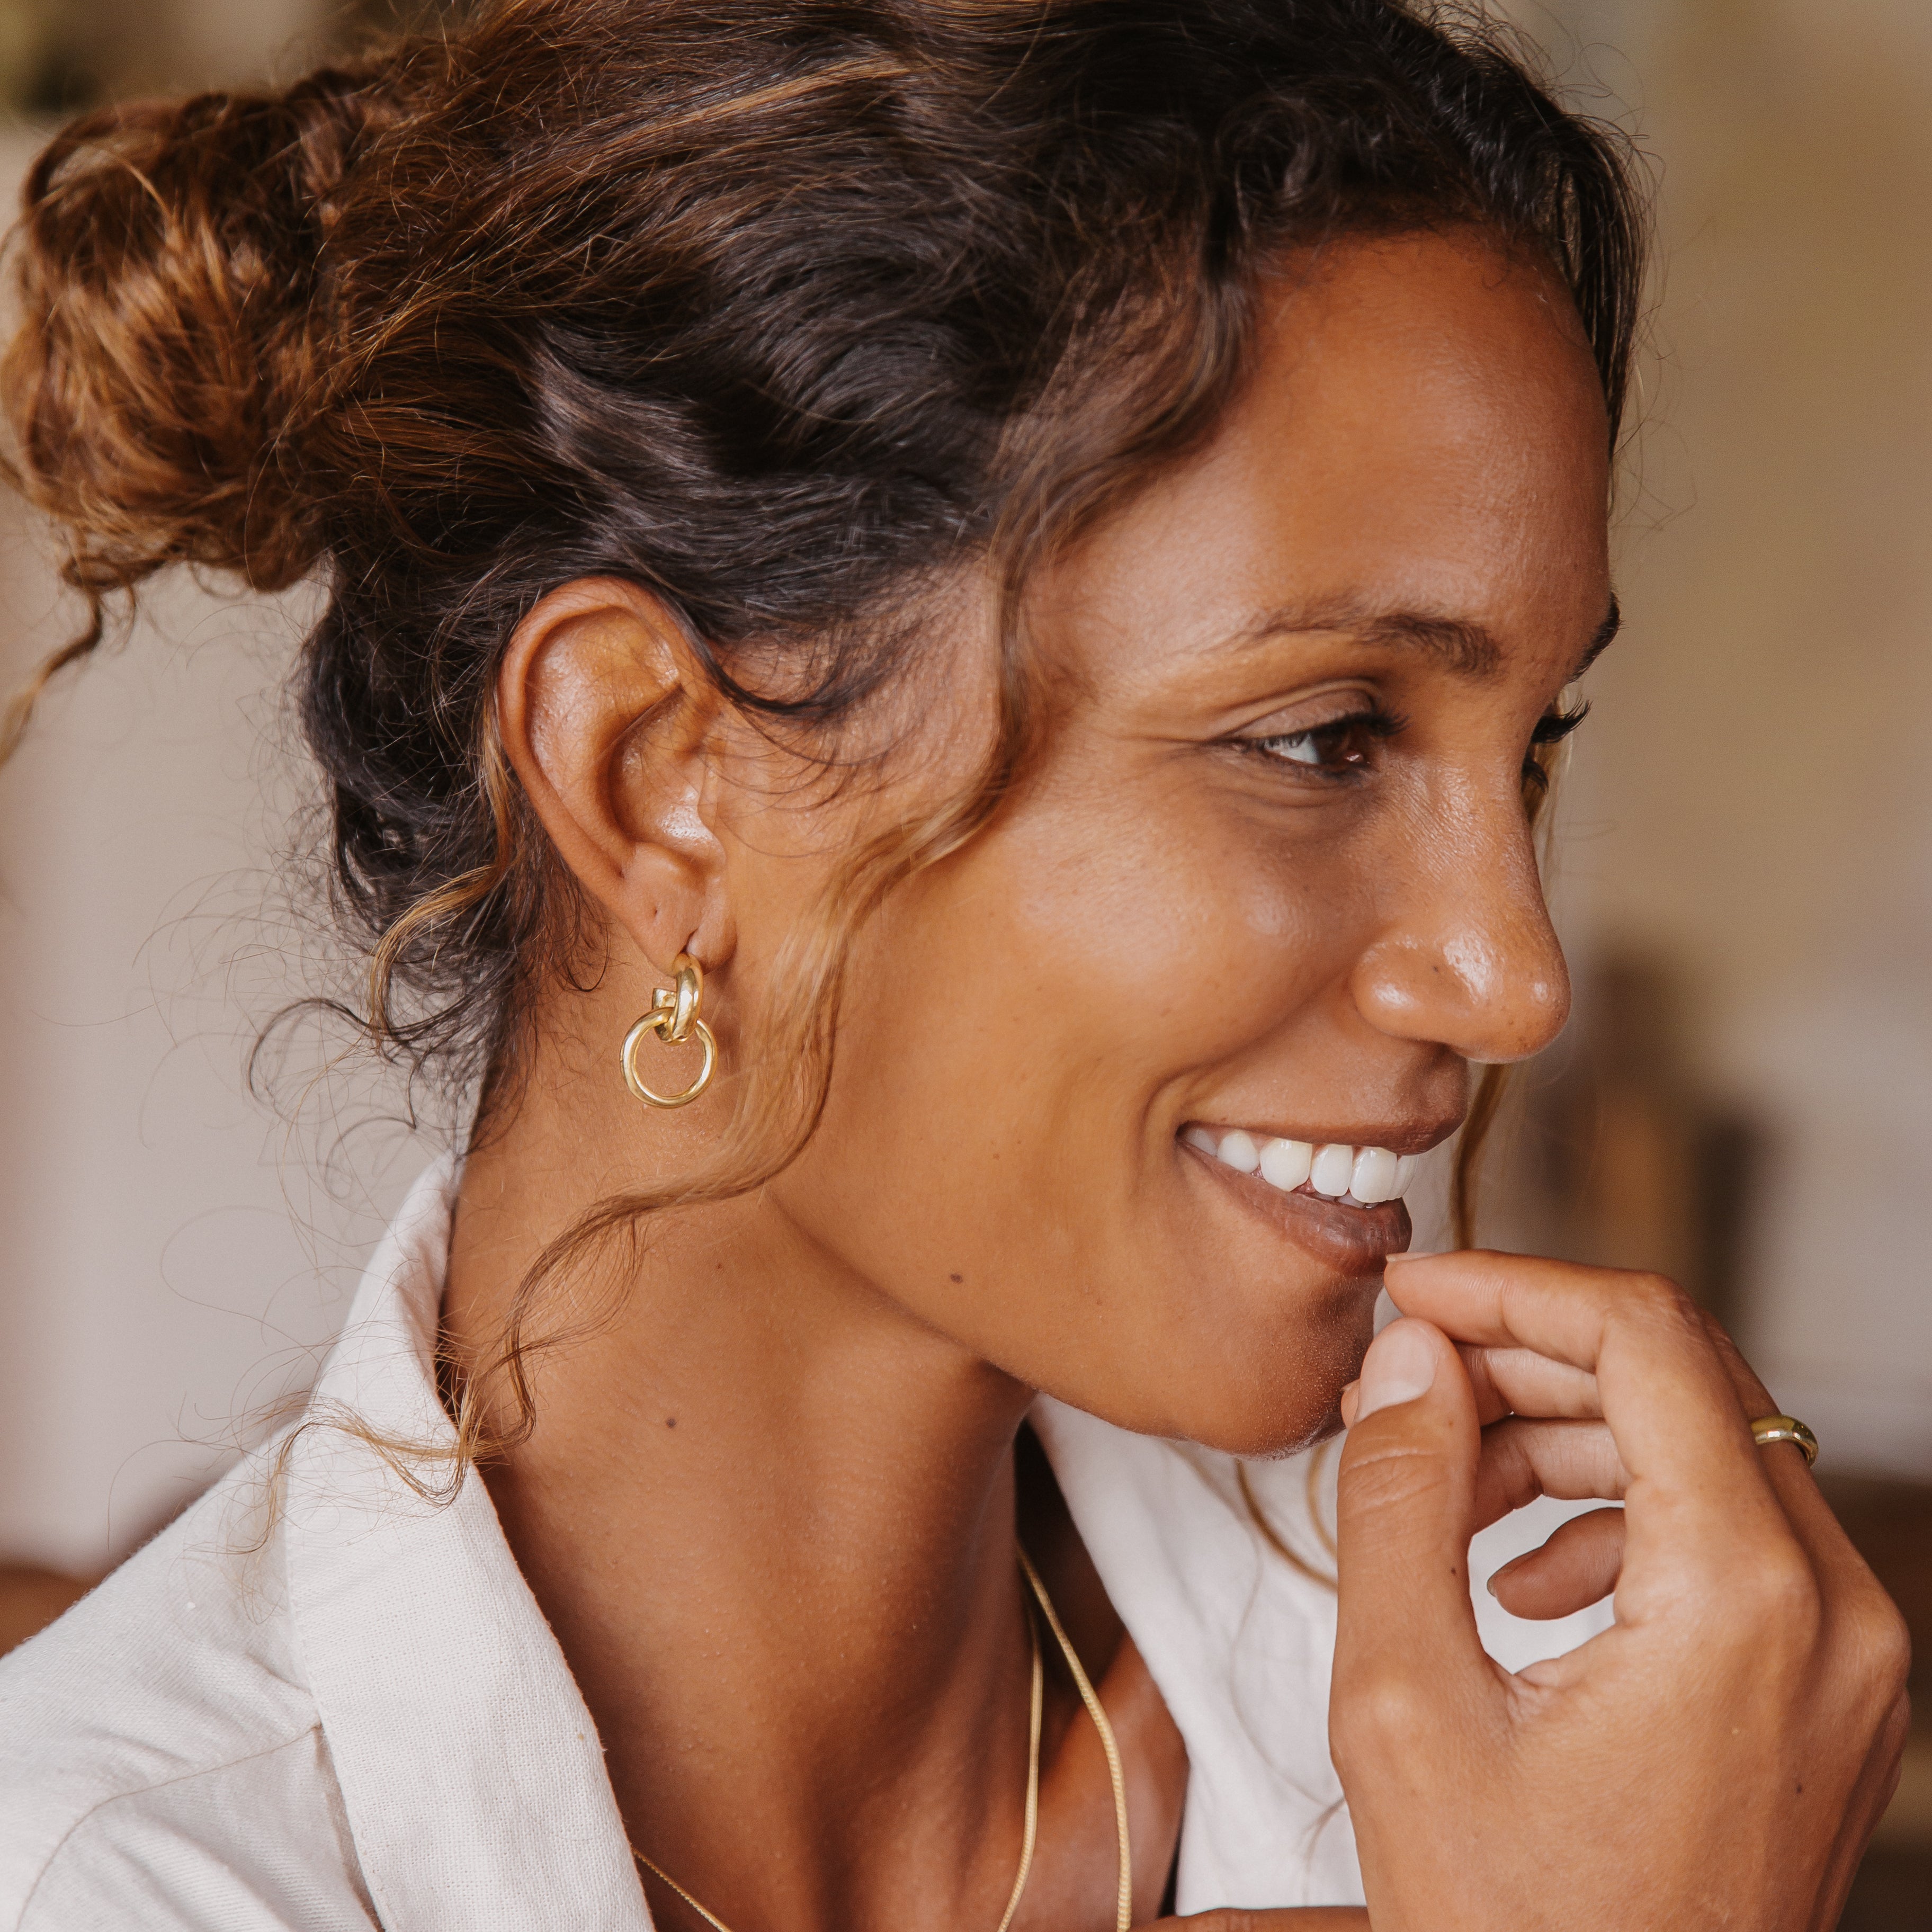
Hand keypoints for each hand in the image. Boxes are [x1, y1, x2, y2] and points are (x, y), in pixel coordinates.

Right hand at [1326, 1251, 1909, 1931]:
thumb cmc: (1513, 1926)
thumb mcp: (1406, 1703)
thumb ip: (1399, 1498)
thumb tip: (1413, 1355)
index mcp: (1745, 1599)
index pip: (1644, 1338)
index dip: (1513, 1289)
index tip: (1411, 1292)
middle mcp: (1836, 1612)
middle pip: (1681, 1383)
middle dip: (1526, 1363)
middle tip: (1403, 1393)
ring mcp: (1851, 1658)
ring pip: (1705, 1450)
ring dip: (1564, 1438)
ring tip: (1442, 1488)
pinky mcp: (1833, 1693)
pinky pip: (1731, 1538)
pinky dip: (1621, 1515)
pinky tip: (1523, 1578)